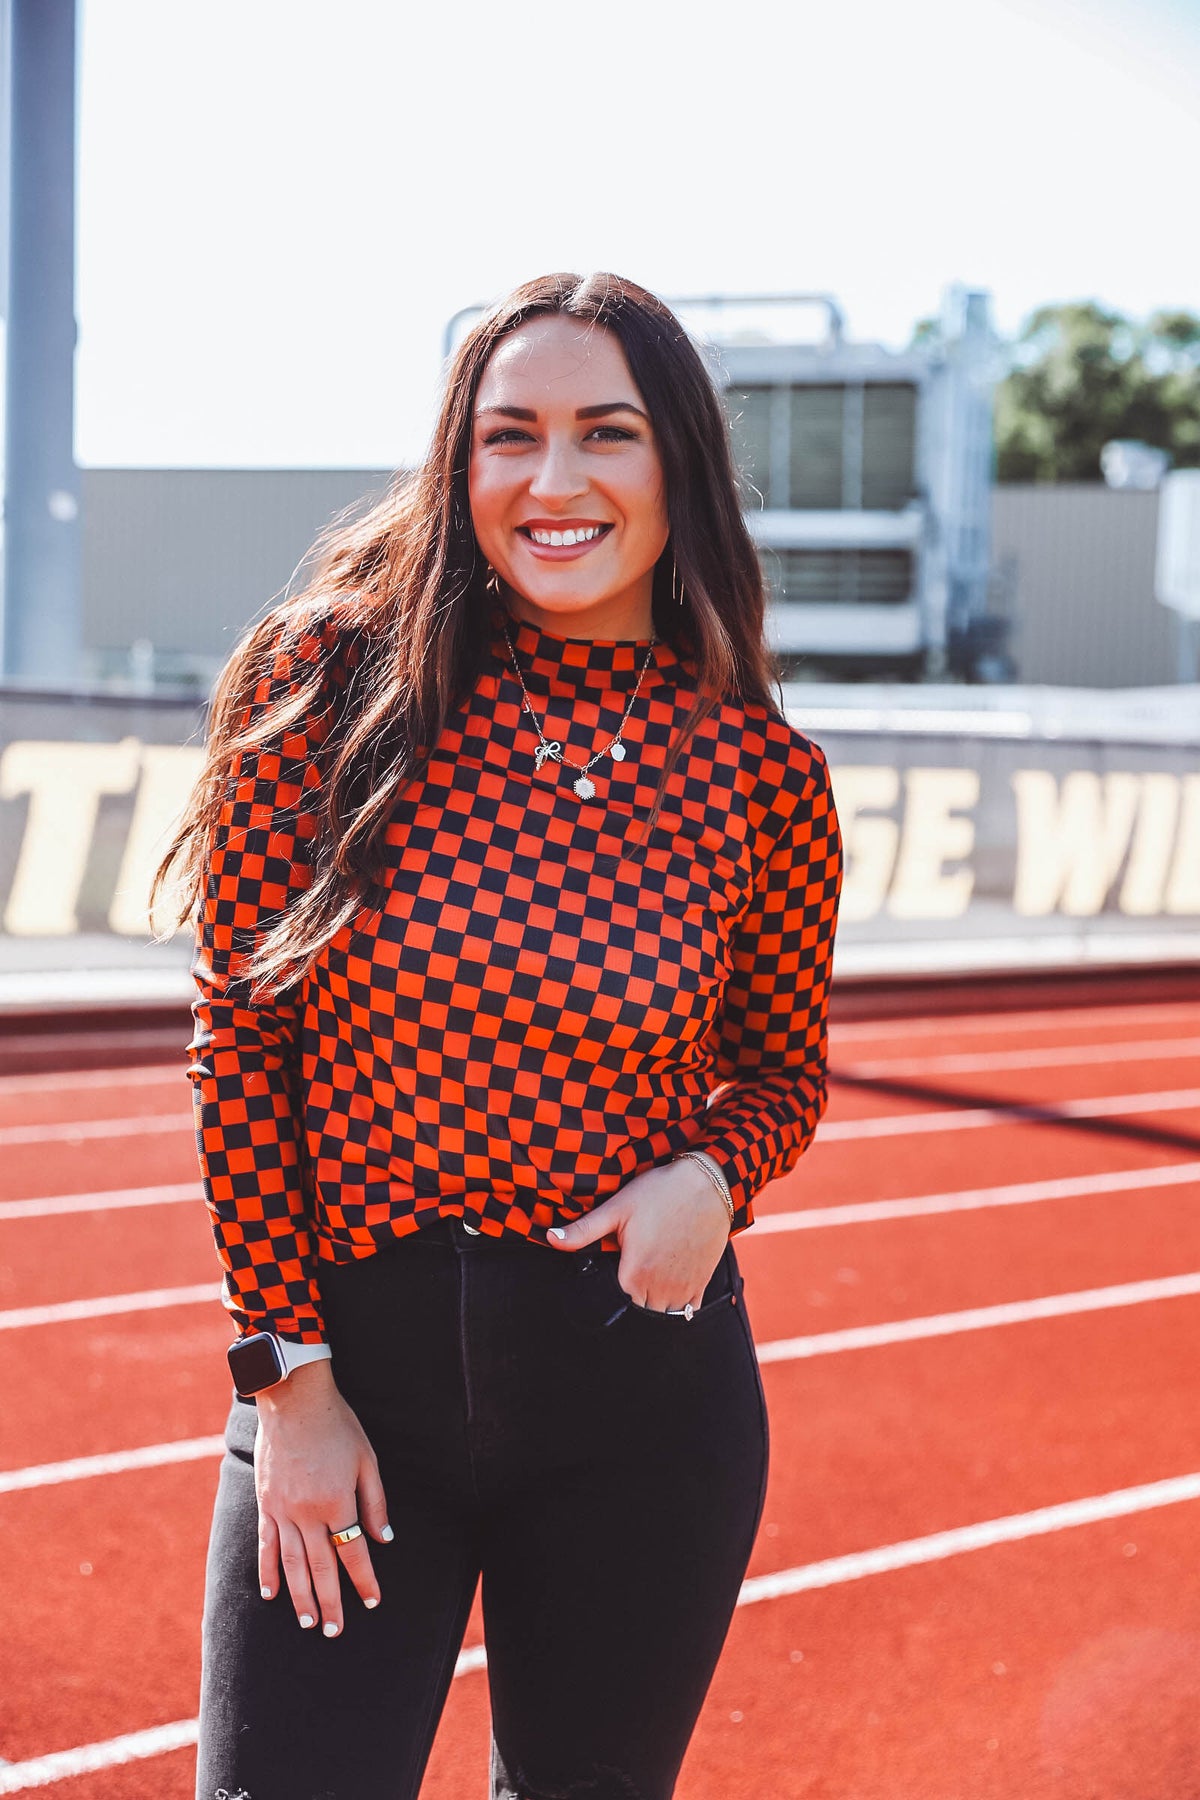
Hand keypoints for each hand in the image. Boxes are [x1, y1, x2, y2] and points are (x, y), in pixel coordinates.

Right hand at [254, 1360, 391, 1635]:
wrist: (294, 1399)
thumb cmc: (336, 1425)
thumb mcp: (367, 1459)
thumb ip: (375, 1502)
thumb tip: (384, 1539)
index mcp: (337, 1502)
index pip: (353, 1552)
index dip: (364, 1580)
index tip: (372, 1602)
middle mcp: (308, 1513)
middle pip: (321, 1567)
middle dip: (331, 1602)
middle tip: (335, 1632)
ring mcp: (282, 1510)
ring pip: (292, 1564)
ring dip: (301, 1597)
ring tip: (309, 1622)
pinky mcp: (265, 1504)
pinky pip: (266, 1545)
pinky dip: (268, 1571)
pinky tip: (271, 1594)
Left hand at [546, 1159, 730, 1312]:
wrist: (709, 1183)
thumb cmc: (660, 1192)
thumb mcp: (617, 1207)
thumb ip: (583, 1230)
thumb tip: (549, 1238)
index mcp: (636, 1273)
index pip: (614, 1305)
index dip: (607, 1295)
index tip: (608, 1278)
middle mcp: (661, 1288)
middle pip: (638, 1313)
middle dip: (629, 1302)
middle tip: (627, 1278)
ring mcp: (684, 1288)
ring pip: (662, 1316)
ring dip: (652, 1307)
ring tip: (645, 1285)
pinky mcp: (701, 1283)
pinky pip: (687, 1311)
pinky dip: (676, 1307)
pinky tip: (668, 1290)